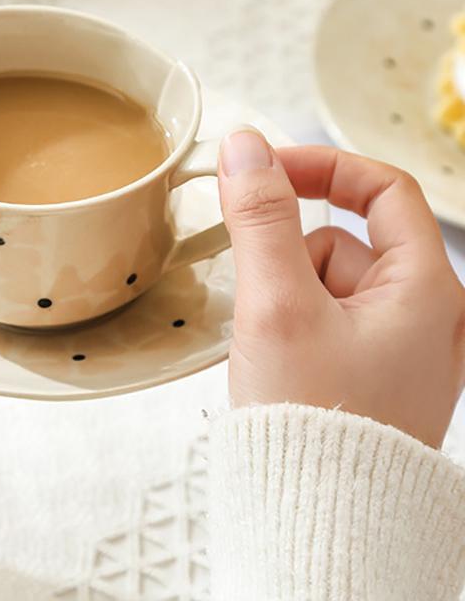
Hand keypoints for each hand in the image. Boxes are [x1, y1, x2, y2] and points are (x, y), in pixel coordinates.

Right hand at [218, 133, 464, 447]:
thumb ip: (261, 218)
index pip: (382, 190)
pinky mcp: (369, 372)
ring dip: (285, 292)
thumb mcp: (277, 305)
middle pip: (344, 239)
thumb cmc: (313, 425)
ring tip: (269, 343)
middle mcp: (425, 316)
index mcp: (426, 291)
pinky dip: (291, 321)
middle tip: (258, 291)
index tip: (265, 170)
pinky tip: (276, 361)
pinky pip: (323, 317)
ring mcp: (398, 348)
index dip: (321, 167)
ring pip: (327, 281)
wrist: (317, 525)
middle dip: (288, 254)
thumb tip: (245, 147)